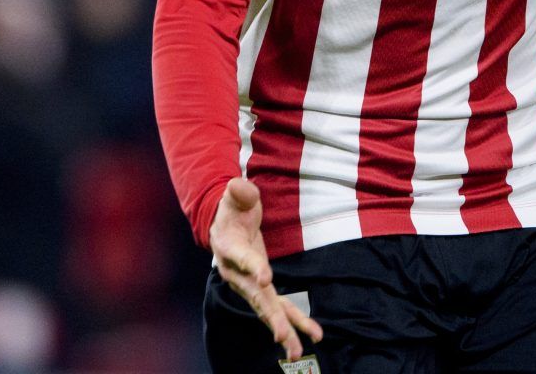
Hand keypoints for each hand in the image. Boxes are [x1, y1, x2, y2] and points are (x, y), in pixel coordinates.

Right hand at [209, 178, 322, 360]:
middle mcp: (237, 274)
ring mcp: (251, 285)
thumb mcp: (235, 196)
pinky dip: (295, 322)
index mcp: (229, 248)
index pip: (243, 259)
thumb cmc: (232, 210)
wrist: (223, 226)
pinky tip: (312, 336)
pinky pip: (280, 308)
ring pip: (268, 309)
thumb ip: (240, 192)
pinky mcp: (263, 289)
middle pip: (255, 296)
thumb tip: (239, 185)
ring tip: (295, 350)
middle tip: (280, 334)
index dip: (254, 268)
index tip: (266, 279)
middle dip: (269, 316)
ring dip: (282, 329)